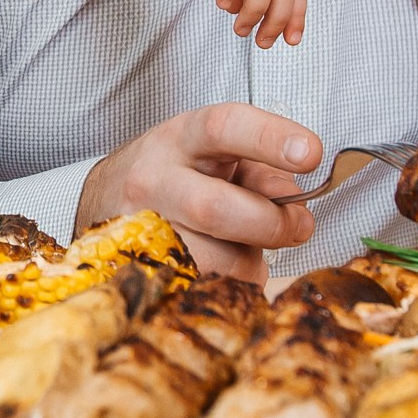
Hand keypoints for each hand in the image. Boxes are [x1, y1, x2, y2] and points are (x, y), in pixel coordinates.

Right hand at [77, 104, 323, 282]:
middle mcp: (152, 178)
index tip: (311, 154)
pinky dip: (227, 284)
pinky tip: (222, 266)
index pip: (224, 128)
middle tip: (297, 226)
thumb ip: (261, 171)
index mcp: (182, 138)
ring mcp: (138, 227)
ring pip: (211, 260)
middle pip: (216, 208)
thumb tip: (293, 201)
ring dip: (248, 261)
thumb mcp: (218, 155)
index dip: (270, 139)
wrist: (106, 196)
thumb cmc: (179, 173)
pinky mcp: (135, 269)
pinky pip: (199, 289)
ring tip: (244, 247)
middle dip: (270, 224)